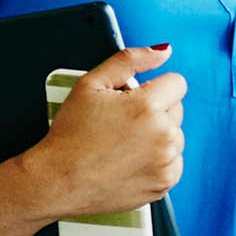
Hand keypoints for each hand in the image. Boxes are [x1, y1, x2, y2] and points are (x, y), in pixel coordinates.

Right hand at [23, 46, 185, 217]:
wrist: (58, 181)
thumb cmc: (70, 134)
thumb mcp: (91, 84)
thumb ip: (130, 60)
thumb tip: (164, 51)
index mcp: (148, 106)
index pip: (176, 83)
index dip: (154, 88)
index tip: (135, 99)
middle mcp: (163, 135)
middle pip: (177, 109)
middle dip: (155, 111)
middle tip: (122, 122)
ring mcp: (166, 162)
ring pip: (176, 136)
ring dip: (158, 136)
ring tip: (124, 144)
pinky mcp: (164, 184)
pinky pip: (173, 162)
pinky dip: (158, 161)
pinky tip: (130, 160)